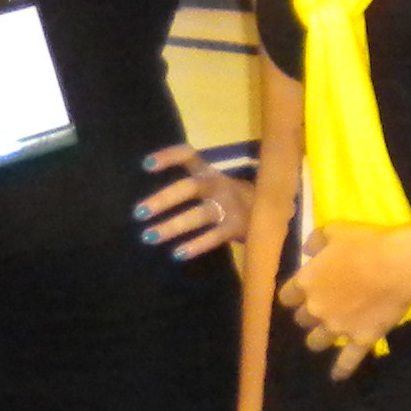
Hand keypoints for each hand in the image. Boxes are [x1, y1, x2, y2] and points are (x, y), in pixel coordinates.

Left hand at [135, 144, 250, 260]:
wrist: (272, 211)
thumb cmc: (228, 197)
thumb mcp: (211, 184)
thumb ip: (186, 185)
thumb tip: (147, 202)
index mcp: (208, 172)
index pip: (188, 156)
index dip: (168, 157)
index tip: (146, 165)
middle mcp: (218, 185)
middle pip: (190, 187)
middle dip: (164, 199)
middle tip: (138, 212)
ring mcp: (229, 207)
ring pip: (198, 215)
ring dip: (172, 226)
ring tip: (148, 236)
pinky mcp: (236, 228)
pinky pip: (214, 237)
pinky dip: (195, 245)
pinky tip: (176, 254)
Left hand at [276, 221, 410, 377]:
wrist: (398, 264)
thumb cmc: (366, 243)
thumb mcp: (335, 230)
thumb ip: (316, 241)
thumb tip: (308, 251)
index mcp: (306, 282)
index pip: (286, 296)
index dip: (293, 295)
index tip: (300, 294)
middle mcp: (316, 308)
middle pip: (301, 320)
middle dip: (308, 316)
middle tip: (319, 310)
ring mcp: (338, 327)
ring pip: (316, 342)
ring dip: (319, 339)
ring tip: (325, 337)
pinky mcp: (361, 340)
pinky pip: (347, 361)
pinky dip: (341, 370)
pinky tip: (336, 376)